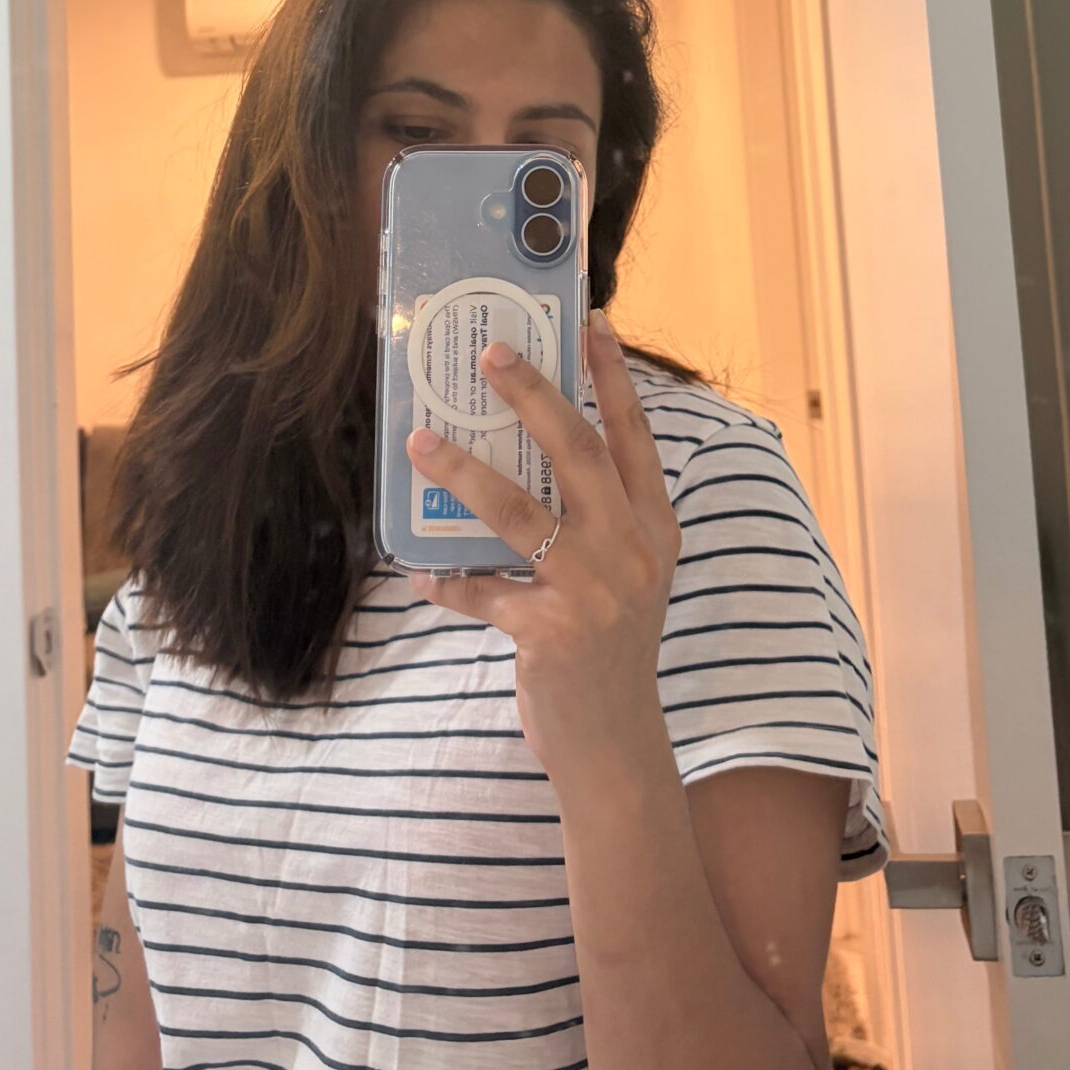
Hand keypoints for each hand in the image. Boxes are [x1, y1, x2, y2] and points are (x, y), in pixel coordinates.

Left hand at [405, 311, 681, 787]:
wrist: (617, 746)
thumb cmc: (611, 648)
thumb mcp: (625, 576)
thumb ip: (596, 520)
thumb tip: (523, 454)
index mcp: (653, 528)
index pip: (633, 437)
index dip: (614, 377)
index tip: (593, 323)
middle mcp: (630, 550)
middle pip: (579, 452)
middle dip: (534, 395)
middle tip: (490, 352)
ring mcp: (591, 591)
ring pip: (518, 511)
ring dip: (462, 471)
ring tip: (419, 440)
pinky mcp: (549, 632)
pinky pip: (482, 592)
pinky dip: (446, 582)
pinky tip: (415, 573)